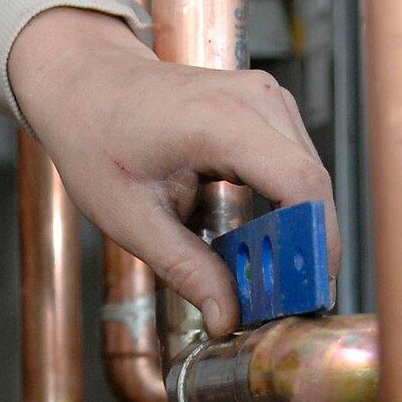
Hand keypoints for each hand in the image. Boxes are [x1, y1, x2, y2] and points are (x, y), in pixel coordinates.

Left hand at [6, 7, 338, 337]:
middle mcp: (254, 99)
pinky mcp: (265, 109)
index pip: (300, 184)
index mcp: (219, 120)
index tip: (310, 294)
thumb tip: (227, 318)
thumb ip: (185, 269)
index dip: (317, 243)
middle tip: (287, 304)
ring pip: (308, 177)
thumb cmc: (96, 139)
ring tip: (269, 279)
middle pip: (312, 185)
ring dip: (297, 231)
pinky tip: (261, 244)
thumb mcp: (130, 218)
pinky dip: (285, 209)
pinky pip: (293, 165)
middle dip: (307, 249)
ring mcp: (264, 98)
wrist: (85, 84)